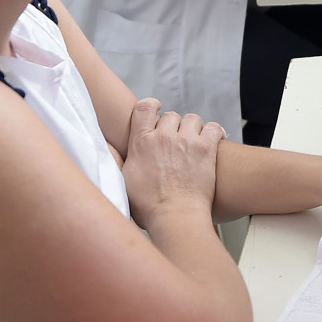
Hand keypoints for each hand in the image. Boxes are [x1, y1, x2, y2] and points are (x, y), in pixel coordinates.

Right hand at [122, 99, 225, 224]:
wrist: (175, 216)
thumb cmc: (148, 206)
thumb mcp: (122, 181)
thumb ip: (116, 159)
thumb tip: (106, 144)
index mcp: (141, 142)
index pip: (144, 108)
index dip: (152, 105)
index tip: (157, 109)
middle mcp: (163, 137)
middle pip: (171, 116)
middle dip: (174, 126)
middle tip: (177, 141)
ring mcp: (185, 141)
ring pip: (193, 119)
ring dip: (194, 128)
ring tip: (194, 142)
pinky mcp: (205, 148)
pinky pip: (213, 127)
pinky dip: (215, 132)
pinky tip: (214, 140)